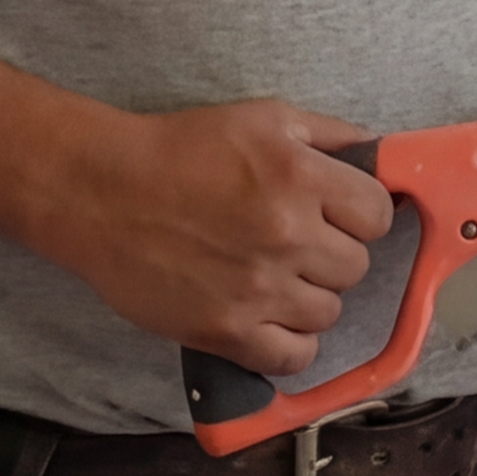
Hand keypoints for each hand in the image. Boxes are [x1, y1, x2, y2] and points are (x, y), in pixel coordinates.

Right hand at [21, 97, 392, 367]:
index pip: (378, 215)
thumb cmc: (177, 149)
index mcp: (299, 177)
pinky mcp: (226, 331)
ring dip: (309, 298)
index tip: (337, 214)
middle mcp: (286, 235)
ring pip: (328, 313)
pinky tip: (268, 319)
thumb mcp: (263, 118)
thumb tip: (378, 154)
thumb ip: (329, 135)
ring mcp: (257, 289)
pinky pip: (292, 357)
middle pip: (356, 266)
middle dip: (332, 254)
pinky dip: (288, 344)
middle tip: (296, 244)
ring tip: (274, 279)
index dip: (361, 214)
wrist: (98, 192)